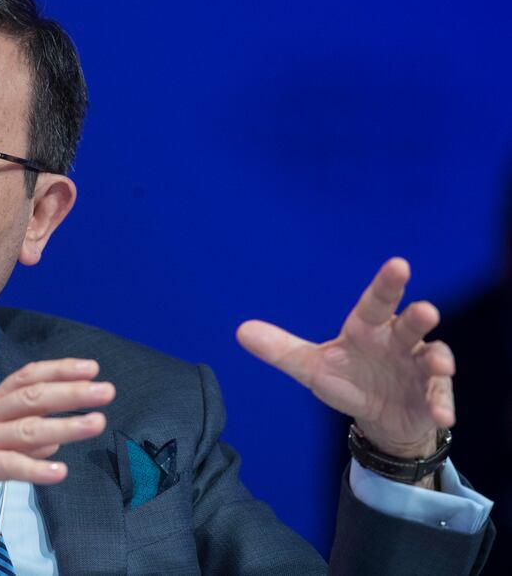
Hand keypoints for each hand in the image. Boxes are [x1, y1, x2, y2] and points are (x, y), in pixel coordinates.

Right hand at [0, 358, 114, 553]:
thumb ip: (16, 443)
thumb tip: (53, 443)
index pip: (25, 378)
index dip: (58, 370)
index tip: (90, 367)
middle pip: (32, 396)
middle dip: (71, 391)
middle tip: (106, 389)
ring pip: (26, 428)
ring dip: (65, 425)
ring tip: (96, 422)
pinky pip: (6, 466)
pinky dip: (35, 469)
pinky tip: (59, 473)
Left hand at [236, 258, 454, 463]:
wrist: (377, 416)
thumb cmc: (348, 379)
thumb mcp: (310, 367)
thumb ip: (281, 349)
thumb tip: (240, 331)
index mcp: (368, 329)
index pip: (376, 302)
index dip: (387, 284)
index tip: (399, 264)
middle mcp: (398, 342)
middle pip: (410, 325)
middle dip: (419, 317)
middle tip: (426, 311)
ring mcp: (419, 368)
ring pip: (433, 356)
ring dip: (438, 360)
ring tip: (440, 366)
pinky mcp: (432, 395)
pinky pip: (439, 397)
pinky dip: (442, 405)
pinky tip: (440, 415)